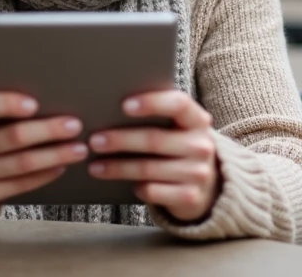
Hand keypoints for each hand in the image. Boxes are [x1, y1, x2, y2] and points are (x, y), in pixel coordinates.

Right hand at [0, 90, 87, 213]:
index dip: (7, 104)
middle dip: (48, 131)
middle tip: (74, 126)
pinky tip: (60, 166)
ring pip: (22, 163)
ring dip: (55, 155)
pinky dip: (44, 175)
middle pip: (13, 137)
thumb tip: (34, 89)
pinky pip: (19, 185)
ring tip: (78, 149)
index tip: (35, 104)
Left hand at [88, 90, 218, 222]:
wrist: (207, 186)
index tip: (124, 105)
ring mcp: (198, 173)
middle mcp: (201, 146)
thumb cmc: (179, 147)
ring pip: (148, 169)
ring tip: (94, 166)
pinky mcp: (189, 197)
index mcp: (198, 120)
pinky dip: (135, 187)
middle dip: (120, 139)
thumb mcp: (178, 129)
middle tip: (94, 141)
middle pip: (155, 139)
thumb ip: (158, 117)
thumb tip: (111, 110)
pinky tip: (122, 184)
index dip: (152, 103)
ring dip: (117, 168)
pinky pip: (153, 191)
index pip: (178, 104)